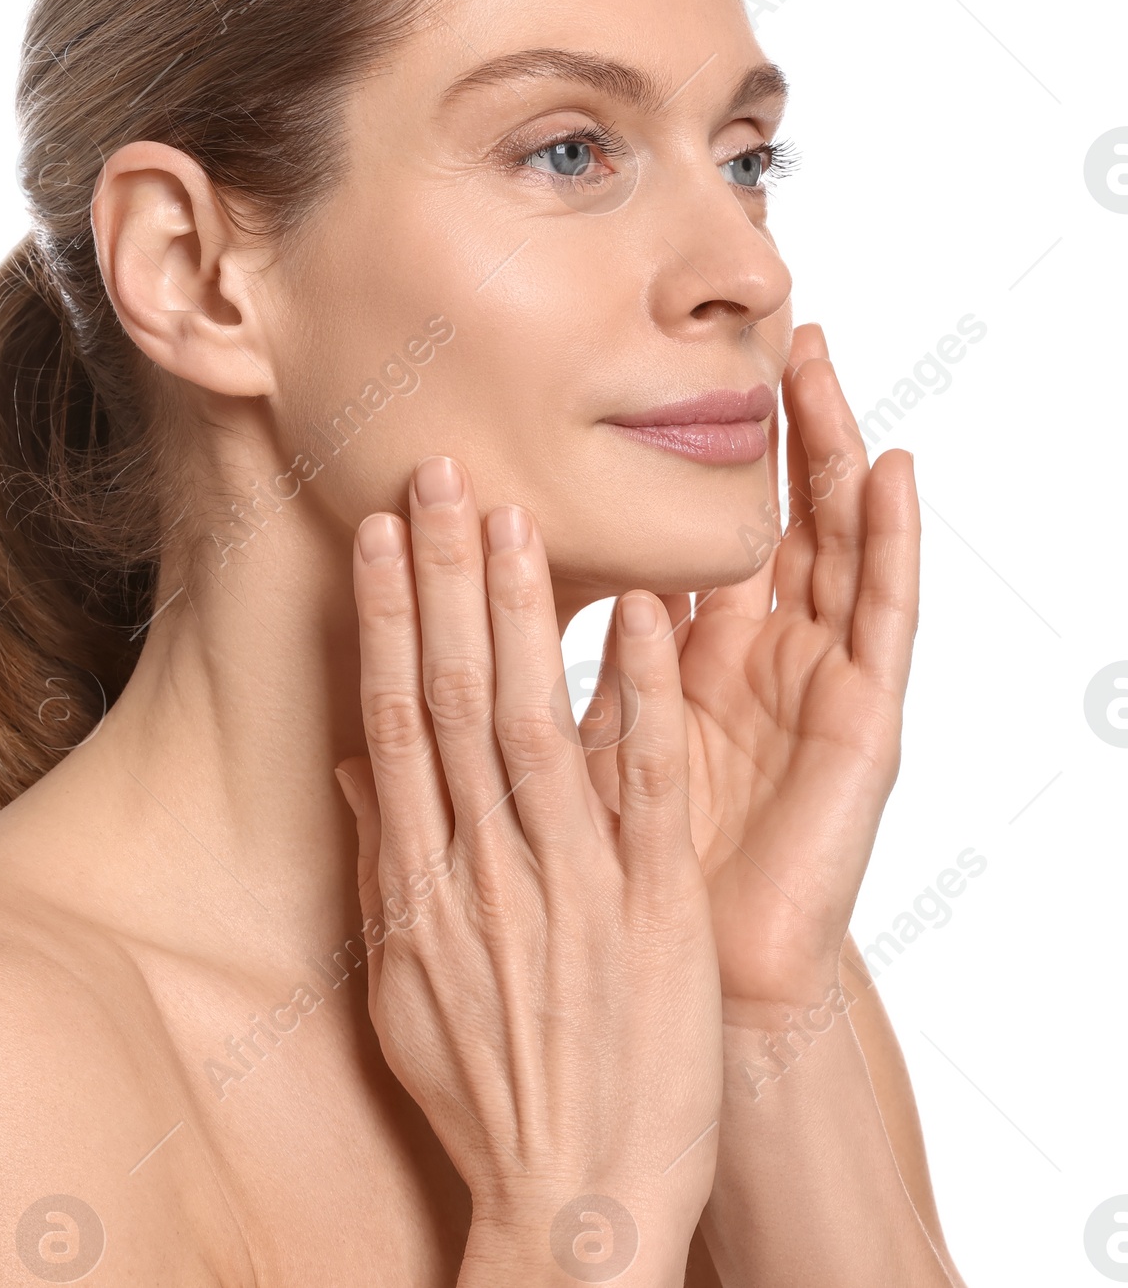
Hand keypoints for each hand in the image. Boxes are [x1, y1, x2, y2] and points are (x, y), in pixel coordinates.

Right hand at [335, 455, 720, 1280]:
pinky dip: (645, 699)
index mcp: (420, 883)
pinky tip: (644, 617)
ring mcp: (573, 887)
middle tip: (437, 475)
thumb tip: (360, 770)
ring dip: (525, 613)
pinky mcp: (655, 914)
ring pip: (539, 722)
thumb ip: (384, 863)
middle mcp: (485, 869)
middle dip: (444, 579)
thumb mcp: (404, 986)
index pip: (395, 720)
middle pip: (458, 699)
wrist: (571, 1204)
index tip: (379, 535)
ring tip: (511, 515)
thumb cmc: (486, 1096)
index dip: (387, 620)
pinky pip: (648, 790)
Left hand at [583, 323, 920, 1008]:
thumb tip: (448, 645)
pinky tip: (888, 470)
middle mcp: (758, 670)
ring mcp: (813, 694)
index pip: (698, 538)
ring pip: (833, 550)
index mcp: (690, 671)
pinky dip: (890, 543)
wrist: (672, 1008)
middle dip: (771, 430)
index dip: (694, 459)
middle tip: (766, 330)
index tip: (667, 371)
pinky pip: (879, 628)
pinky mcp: (860, 733)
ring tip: (824, 363)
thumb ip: (533, 699)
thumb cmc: (616, 895)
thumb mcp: (568, 772)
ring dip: (830, 455)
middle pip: (773, 523)